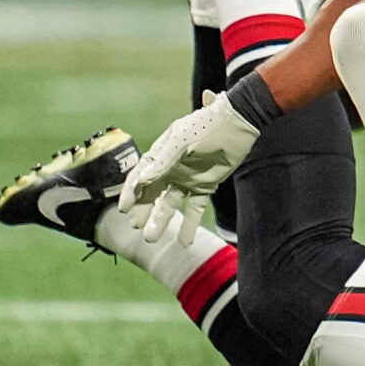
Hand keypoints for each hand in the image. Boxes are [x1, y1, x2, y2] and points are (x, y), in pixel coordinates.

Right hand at [117, 93, 262, 242]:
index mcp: (162, 154)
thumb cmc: (208, 126)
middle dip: (143, 210)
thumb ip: (161, 162)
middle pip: (152, 193)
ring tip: (152, 239)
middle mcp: (171, 168)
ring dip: (160, 220)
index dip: (131, 192)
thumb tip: (139, 181)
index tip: (124, 209)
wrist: (240, 123)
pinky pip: (195, 209)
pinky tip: (185, 242)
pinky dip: (189, 225)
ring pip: (170, 204)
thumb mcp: (181, 141)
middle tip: (136, 226)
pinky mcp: (206, 186)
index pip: (141, 176)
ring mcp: (188, 178)